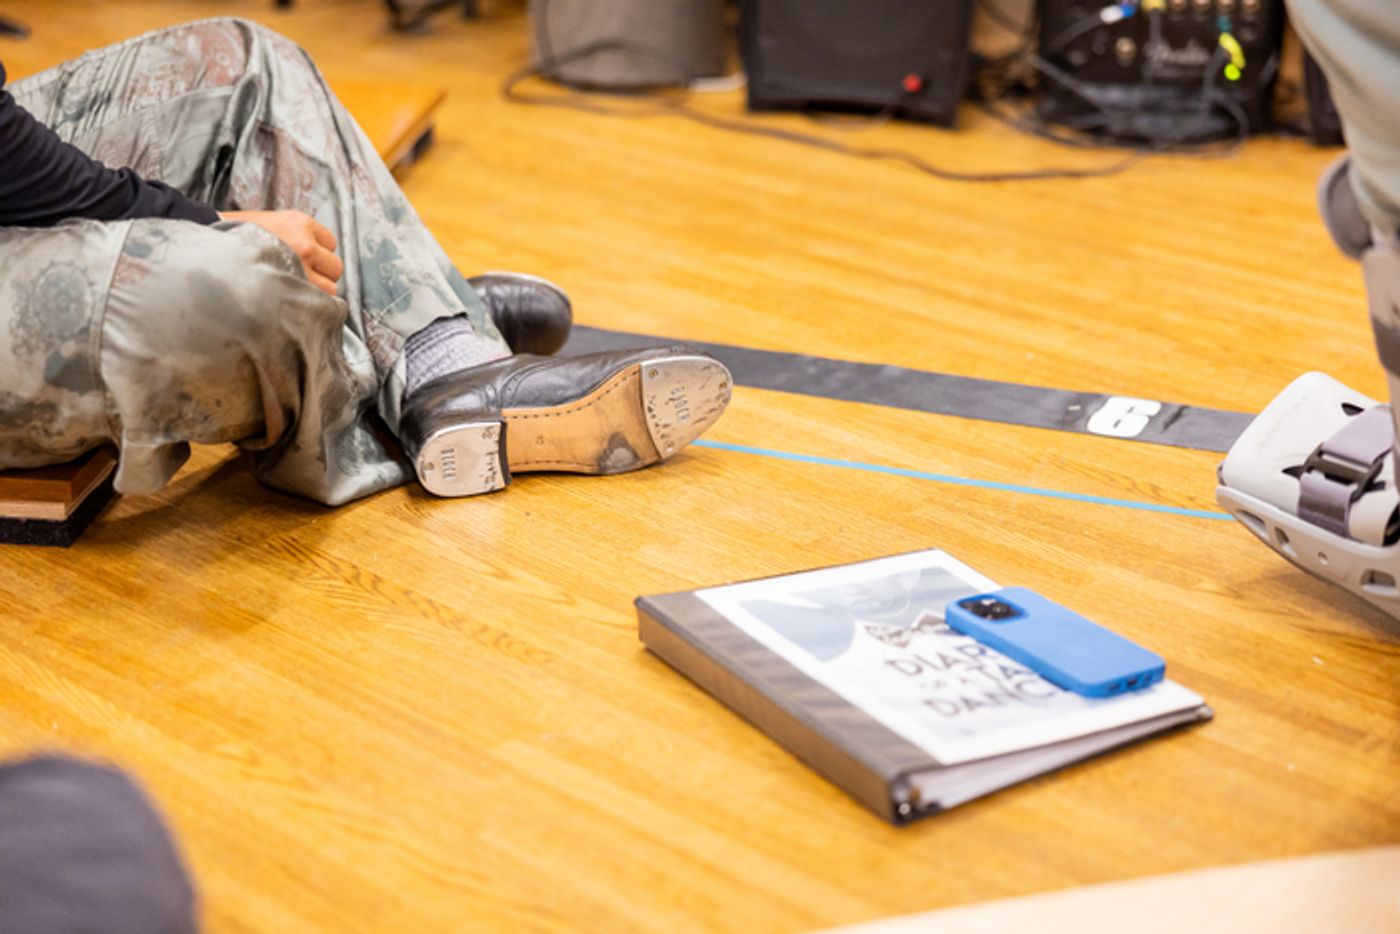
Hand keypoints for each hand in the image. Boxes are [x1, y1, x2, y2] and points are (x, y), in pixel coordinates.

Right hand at [220, 210, 343, 296]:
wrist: (209, 251)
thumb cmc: (236, 240)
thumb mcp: (270, 225)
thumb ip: (296, 238)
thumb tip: (315, 262)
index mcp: (300, 223)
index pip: (331, 243)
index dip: (319, 254)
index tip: (305, 260)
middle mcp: (306, 244)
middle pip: (335, 267)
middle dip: (322, 274)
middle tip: (300, 277)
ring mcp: (301, 268)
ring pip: (329, 289)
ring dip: (316, 292)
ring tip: (291, 291)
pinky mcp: (292, 288)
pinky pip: (316, 303)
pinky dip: (307, 305)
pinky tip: (289, 300)